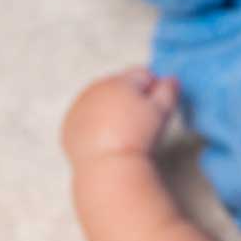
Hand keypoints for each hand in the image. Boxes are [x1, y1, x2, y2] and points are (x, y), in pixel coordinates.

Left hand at [61, 67, 179, 163]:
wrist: (108, 166)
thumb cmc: (138, 137)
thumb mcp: (162, 111)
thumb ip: (169, 90)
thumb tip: (170, 79)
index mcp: (119, 81)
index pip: (143, 75)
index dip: (155, 89)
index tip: (158, 107)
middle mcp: (95, 88)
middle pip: (120, 86)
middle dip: (131, 98)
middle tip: (141, 123)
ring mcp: (79, 106)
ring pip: (101, 101)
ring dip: (112, 110)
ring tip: (124, 133)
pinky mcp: (69, 125)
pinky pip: (86, 118)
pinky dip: (96, 124)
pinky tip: (107, 140)